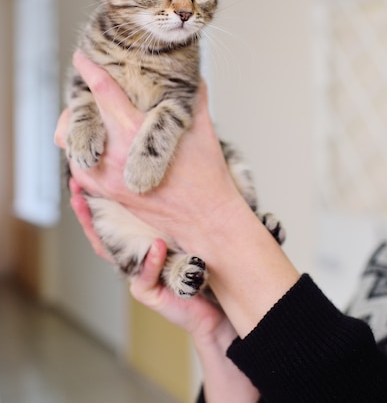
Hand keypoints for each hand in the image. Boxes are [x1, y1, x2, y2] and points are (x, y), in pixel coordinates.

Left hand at [56, 51, 299, 338]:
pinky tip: (97, 143)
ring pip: (73, 141)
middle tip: (86, 87)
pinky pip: (80, 166)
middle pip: (80, 115)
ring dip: (78, 125)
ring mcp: (107, 176)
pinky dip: (83, 150)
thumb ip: (193, 95)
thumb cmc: (206, 174)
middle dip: (80, 98)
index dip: (89, 71)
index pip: (103, 92)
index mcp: (137, 132)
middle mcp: (115, 153)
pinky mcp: (105, 192)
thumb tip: (192, 73)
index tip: (81, 58)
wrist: (204, 220)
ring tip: (90, 115)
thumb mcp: (202, 127)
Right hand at [71, 189, 260, 402]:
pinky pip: (146, 275)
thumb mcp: (180, 234)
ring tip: (93, 209)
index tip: (80, 181)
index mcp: (136, 244)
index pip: (109, 222)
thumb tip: (164, 178)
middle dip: (86, 215)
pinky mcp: (148, 293)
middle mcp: (130, 260)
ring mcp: (136, 277)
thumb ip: (168, 215)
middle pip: (100, 236)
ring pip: (112, 255)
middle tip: (76, 193)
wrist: (211, 306)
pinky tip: (158, 245)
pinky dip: (152, 260)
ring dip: (101, 233)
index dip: (92, 203)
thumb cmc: (196, 265)